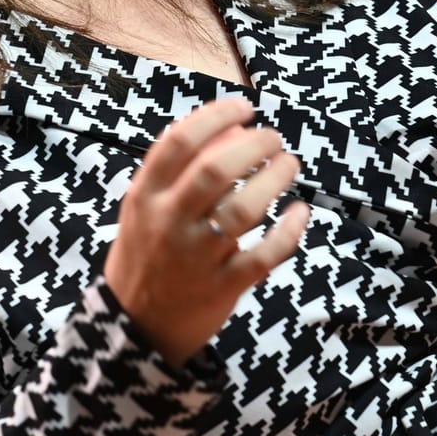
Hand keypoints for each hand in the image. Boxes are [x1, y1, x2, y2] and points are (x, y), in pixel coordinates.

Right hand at [103, 97, 309, 367]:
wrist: (136, 327)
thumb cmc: (147, 254)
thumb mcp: (141, 209)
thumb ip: (171, 170)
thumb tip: (216, 124)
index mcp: (144, 197)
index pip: (179, 143)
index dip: (216, 117)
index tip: (245, 107)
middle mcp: (168, 223)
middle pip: (215, 170)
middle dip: (254, 145)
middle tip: (273, 138)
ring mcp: (195, 258)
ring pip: (243, 210)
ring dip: (274, 180)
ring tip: (289, 164)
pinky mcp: (222, 288)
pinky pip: (263, 255)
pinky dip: (288, 231)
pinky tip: (300, 212)